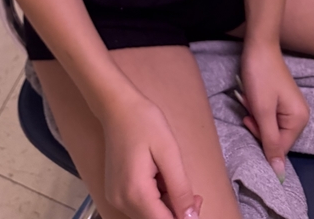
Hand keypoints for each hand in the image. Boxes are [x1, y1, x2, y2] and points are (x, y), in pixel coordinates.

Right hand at [101, 91, 200, 218]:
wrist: (117, 106)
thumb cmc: (145, 122)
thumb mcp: (169, 152)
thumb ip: (180, 189)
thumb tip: (192, 218)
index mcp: (135, 193)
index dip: (185, 218)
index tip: (197, 200)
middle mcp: (121, 201)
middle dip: (177, 212)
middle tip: (192, 192)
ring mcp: (116, 197)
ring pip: (149, 215)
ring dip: (167, 206)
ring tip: (173, 178)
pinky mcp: (116, 192)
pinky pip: (140, 207)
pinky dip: (155, 200)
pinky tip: (160, 179)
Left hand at [239, 40, 309, 183]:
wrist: (258, 45)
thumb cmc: (260, 77)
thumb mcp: (263, 111)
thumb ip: (271, 142)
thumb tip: (279, 174)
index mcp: (300, 119)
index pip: (279, 146)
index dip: (261, 136)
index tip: (249, 118)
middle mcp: (300, 115)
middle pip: (274, 136)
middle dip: (258, 123)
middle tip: (249, 104)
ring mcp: (291, 107)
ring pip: (269, 125)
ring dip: (255, 115)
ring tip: (250, 96)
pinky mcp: (281, 99)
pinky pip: (268, 114)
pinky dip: (257, 107)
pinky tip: (252, 94)